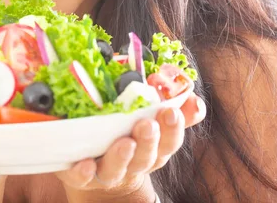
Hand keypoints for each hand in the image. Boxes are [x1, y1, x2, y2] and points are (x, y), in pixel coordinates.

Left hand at [57, 93, 206, 199]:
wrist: (97, 171)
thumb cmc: (126, 136)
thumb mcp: (150, 123)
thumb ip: (173, 108)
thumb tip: (193, 97)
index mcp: (153, 150)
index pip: (169, 142)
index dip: (172, 129)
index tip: (171, 111)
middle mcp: (133, 164)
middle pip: (146, 157)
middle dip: (148, 141)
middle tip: (147, 124)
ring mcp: (108, 172)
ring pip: (117, 169)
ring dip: (122, 156)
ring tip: (125, 143)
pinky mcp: (82, 177)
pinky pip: (83, 178)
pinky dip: (85, 172)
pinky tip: (87, 164)